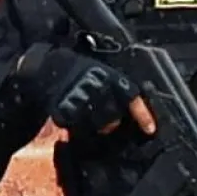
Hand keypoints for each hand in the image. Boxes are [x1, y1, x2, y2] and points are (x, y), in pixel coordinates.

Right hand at [18, 43, 155, 136]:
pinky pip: (76, 127)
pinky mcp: (63, 109)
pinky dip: (74, 126)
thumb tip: (132, 113)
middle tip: (106, 123)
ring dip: (93, 128)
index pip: (132, 98)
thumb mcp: (100, 72)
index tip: (150, 130)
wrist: (46, 66)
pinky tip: (71, 116)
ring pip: (96, 126)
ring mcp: (80, 99)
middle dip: (111, 125)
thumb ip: (115, 90)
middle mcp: (97, 87)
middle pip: (113, 119)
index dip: (143, 115)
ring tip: (86, 119)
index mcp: (109, 76)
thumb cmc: (76, 69)